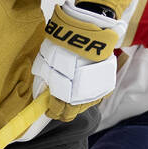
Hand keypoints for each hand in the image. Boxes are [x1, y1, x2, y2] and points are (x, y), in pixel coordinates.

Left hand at [32, 2, 120, 120]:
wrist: (86, 35)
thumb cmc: (62, 49)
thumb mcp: (45, 66)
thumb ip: (42, 82)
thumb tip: (40, 93)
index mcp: (64, 97)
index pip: (57, 112)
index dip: (51, 111)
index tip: (48, 109)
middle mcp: (81, 99)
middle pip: (72, 113)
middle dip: (63, 110)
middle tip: (58, 103)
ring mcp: (96, 92)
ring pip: (85, 106)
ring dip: (77, 103)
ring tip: (71, 94)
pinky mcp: (107, 83)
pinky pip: (98, 95)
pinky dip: (91, 94)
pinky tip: (84, 88)